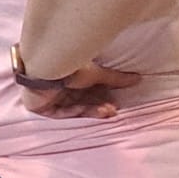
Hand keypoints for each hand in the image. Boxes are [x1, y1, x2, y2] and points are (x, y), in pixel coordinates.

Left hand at [18, 61, 140, 118]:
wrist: (48, 64)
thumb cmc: (70, 64)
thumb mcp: (97, 73)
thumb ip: (115, 79)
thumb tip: (138, 78)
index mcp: (68, 77)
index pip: (86, 92)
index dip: (101, 99)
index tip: (116, 103)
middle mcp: (58, 87)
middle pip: (81, 102)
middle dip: (99, 107)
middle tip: (114, 110)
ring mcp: (48, 97)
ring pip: (74, 108)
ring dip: (92, 111)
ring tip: (109, 111)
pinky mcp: (40, 107)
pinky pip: (62, 113)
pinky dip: (77, 112)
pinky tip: (90, 110)